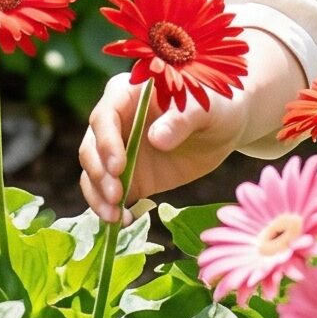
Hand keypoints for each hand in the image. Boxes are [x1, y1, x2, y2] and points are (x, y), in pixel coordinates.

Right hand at [78, 74, 250, 222]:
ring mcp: (119, 151)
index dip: (106, 142)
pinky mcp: (129, 176)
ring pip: (94, 173)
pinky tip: (122, 222)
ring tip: (115, 217)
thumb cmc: (215, 104)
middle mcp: (115, 122)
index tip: (118, 167)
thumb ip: (182, 119)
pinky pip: (109, 193)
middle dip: (100, 174)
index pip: (104, 116)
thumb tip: (156, 138)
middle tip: (116, 196)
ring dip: (98, 196)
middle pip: (92, 148)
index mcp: (128, 94)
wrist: (224, 126)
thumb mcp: (205, 107)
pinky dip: (110, 209)